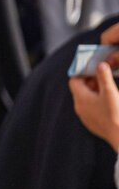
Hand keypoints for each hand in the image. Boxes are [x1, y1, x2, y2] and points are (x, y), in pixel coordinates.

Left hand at [68, 23, 118, 150]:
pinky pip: (92, 109)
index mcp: (80, 98)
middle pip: (81, 89)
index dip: (84, 73)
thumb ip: (104, 77)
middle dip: (92, 81)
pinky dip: (98, 102)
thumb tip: (100, 64)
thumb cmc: (116, 113)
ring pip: (87, 99)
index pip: (74, 80)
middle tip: (105, 77)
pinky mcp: (93, 124)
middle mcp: (79, 108)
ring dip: (96, 92)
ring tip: (109, 88)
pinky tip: (111, 102)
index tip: (96, 69)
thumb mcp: (111, 92)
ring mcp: (86, 117)